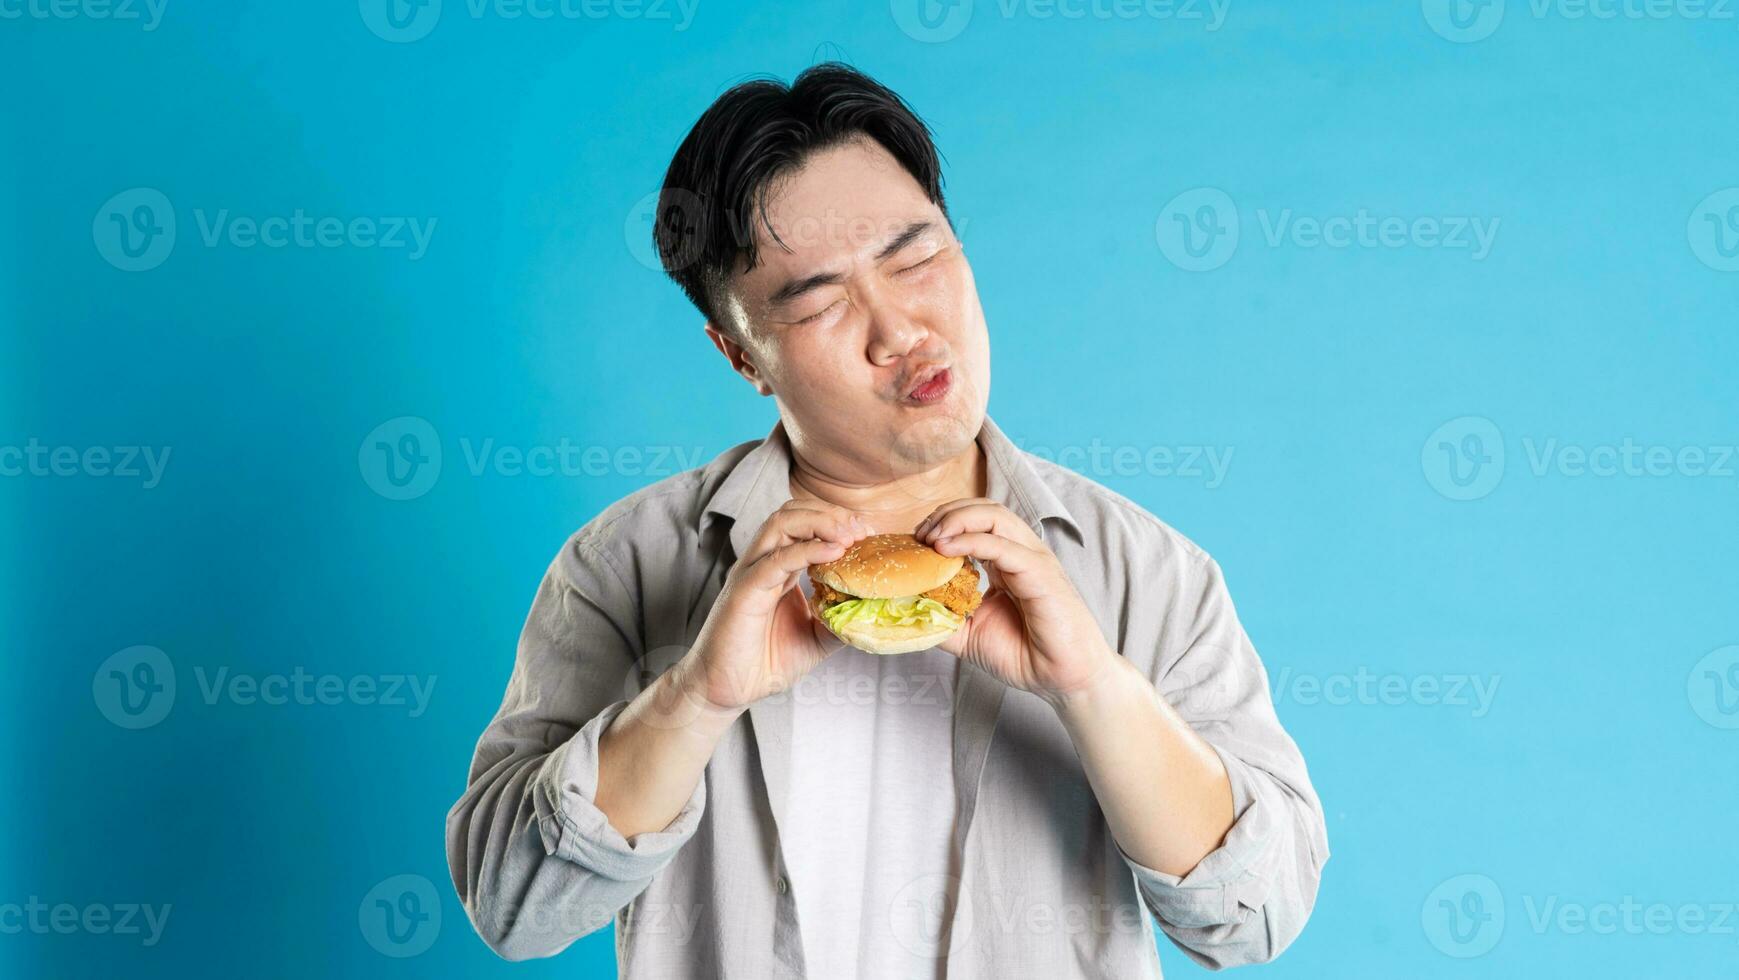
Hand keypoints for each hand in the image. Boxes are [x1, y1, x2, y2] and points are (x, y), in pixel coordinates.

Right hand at [676, 500, 867, 713]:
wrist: (725, 689)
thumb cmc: (763, 663)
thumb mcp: (814, 639)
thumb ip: (839, 620)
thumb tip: (871, 610)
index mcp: (778, 568)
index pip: (804, 524)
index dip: (837, 521)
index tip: (868, 532)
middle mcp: (763, 563)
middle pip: (792, 513)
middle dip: (831, 514)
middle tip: (862, 529)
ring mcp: (751, 573)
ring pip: (780, 524)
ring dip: (820, 522)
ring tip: (849, 535)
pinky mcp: (745, 590)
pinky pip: (776, 560)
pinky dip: (807, 550)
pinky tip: (834, 552)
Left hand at [915, 499, 1115, 703]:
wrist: (1063, 679)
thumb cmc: (1025, 655)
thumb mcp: (968, 635)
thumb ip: (940, 618)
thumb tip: (904, 609)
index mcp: (1005, 561)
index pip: (974, 521)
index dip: (941, 523)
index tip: (914, 543)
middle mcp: (1020, 553)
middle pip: (982, 509)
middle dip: (945, 514)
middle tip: (919, 535)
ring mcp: (1032, 559)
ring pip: (994, 516)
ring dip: (956, 520)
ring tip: (930, 538)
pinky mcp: (1041, 573)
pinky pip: (1003, 546)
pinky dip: (970, 541)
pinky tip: (945, 550)